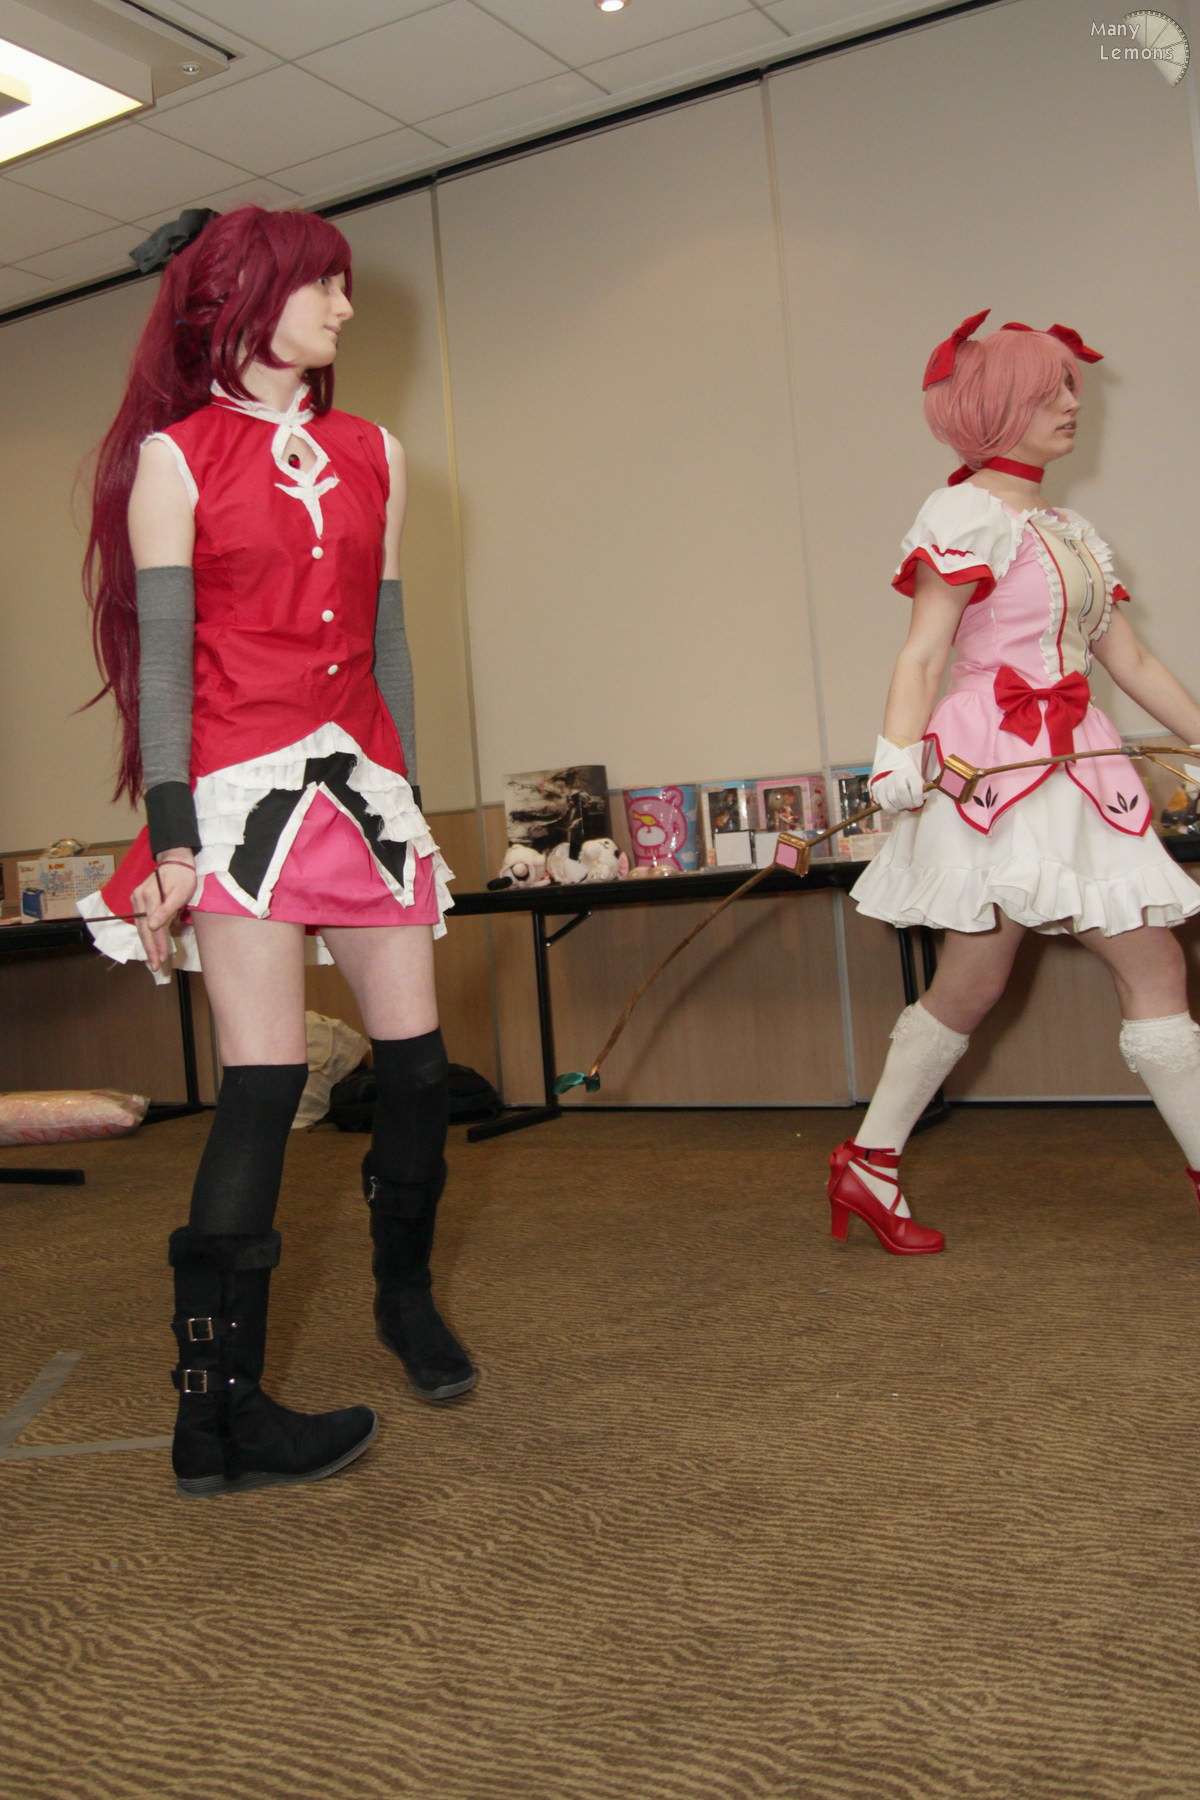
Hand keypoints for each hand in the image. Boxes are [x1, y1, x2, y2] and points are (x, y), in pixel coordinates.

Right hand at [130, 858, 195, 972]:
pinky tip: (150, 947)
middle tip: (155, 966)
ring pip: (141, 927)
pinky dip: (146, 935)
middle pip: (143, 929)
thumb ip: (167, 909)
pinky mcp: (139, 902)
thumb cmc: (182, 876)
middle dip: (150, 949)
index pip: (152, 926)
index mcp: (148, 896)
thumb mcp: (181, 892)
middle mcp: (138, 898)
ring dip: (147, 945)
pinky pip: (142, 922)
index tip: (161, 958)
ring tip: (152, 961)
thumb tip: (152, 926)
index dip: (157, 943)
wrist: (176, 860)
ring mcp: (136, 900)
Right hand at [869, 736, 926, 813]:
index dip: (918, 800)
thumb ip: (924, 789)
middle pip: (901, 793)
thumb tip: (924, 798)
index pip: (915, 789)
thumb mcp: (919, 779)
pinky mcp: (878, 788)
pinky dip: (890, 808)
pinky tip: (895, 807)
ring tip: (903, 805)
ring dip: (899, 806)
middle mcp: (896, 775)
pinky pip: (883, 803)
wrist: (896, 767)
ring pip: (892, 799)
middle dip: (908, 804)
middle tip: (911, 805)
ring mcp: (886, 781)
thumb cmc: (910, 777)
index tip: (919, 802)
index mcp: (910, 772)